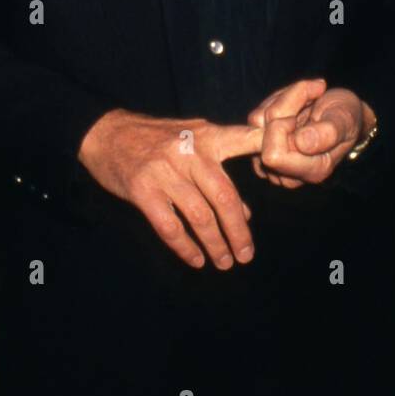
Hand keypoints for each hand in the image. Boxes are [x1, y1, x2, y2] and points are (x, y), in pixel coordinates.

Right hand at [78, 109, 261, 269]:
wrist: (105, 133)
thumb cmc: (155, 139)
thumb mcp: (192, 141)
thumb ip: (220, 170)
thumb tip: (246, 212)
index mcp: (207, 136)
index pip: (247, 141)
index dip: (270, 152)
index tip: (288, 174)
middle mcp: (189, 152)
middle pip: (225, 197)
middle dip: (239, 231)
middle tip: (247, 254)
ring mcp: (165, 171)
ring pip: (199, 216)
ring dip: (215, 244)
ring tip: (224, 262)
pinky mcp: (142, 190)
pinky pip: (170, 226)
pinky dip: (185, 247)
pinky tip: (195, 260)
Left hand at [248, 81, 371, 186]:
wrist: (342, 113)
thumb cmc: (345, 116)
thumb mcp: (344, 120)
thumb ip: (328, 133)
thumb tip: (302, 143)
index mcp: (311, 171)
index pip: (273, 156)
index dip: (283, 127)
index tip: (307, 113)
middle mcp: (287, 172)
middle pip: (259, 137)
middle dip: (283, 107)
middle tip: (310, 96)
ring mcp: (271, 161)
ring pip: (256, 123)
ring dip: (281, 102)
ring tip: (306, 100)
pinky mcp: (261, 145)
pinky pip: (254, 117)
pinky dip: (274, 103)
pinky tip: (294, 104)